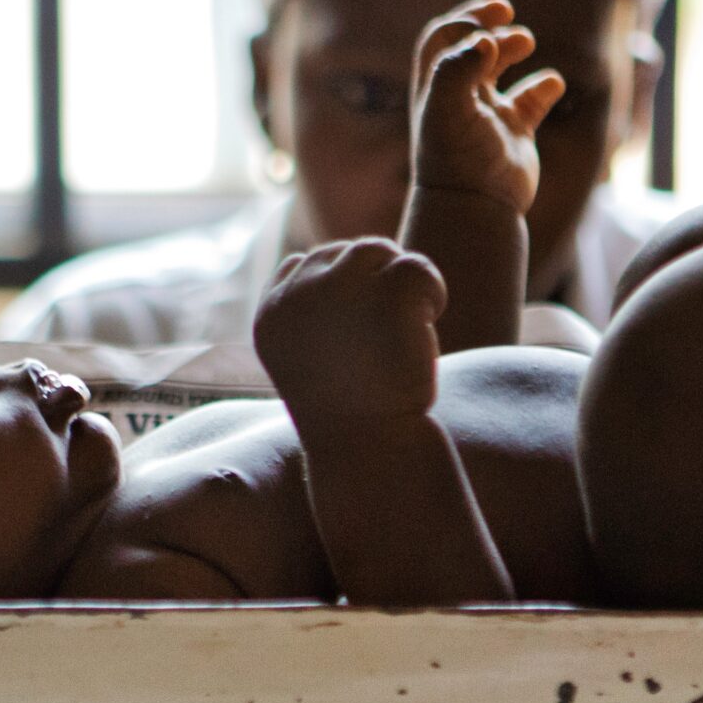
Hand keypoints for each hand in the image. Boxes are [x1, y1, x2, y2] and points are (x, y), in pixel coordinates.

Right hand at [253, 238, 446, 422]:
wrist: (371, 450)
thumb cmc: (348, 417)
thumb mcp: (315, 362)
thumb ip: (318, 316)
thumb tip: (354, 264)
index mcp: (271, 316)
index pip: (299, 268)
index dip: (338, 288)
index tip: (357, 324)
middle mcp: (297, 296)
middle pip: (341, 254)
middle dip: (371, 282)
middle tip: (390, 328)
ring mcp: (341, 290)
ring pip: (376, 251)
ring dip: (398, 282)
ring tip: (410, 325)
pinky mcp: (389, 295)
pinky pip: (417, 267)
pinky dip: (431, 291)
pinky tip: (429, 324)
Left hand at [410, 0, 565, 215]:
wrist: (476, 208)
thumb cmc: (455, 159)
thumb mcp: (446, 110)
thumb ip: (457, 69)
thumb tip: (485, 39)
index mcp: (435, 88)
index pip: (442, 38)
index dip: (461, 21)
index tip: (483, 22)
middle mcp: (459, 98)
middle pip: (471, 46)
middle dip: (487, 24)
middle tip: (504, 12)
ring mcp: (488, 114)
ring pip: (500, 67)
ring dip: (514, 45)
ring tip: (525, 43)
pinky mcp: (516, 132)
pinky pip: (532, 99)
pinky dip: (545, 85)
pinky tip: (550, 84)